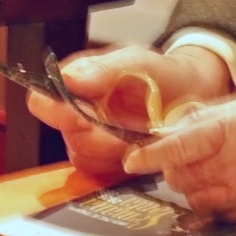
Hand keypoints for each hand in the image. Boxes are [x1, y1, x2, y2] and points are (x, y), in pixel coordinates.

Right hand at [29, 40, 235, 180]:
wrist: (193, 93)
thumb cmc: (161, 73)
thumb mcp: (136, 61)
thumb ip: (103, 69)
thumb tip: (68, 79)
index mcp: (75, 86)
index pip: (43, 103)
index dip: (59, 113)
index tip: (84, 116)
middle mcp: (77, 116)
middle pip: (67, 138)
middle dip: (98, 137)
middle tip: (125, 129)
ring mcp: (92, 142)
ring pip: (85, 159)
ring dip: (114, 152)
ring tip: (139, 136)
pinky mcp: (110, 163)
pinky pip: (104, 174)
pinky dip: (124, 164)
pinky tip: (142, 149)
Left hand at [123, 95, 235, 224]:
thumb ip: (204, 120)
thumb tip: (169, 132)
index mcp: (229, 130)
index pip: (177, 147)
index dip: (150, 156)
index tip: (132, 161)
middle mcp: (235, 162)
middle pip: (179, 179)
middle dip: (175, 171)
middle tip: (188, 161)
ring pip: (195, 200)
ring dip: (194, 189)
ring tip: (214, 173)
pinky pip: (219, 214)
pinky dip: (215, 205)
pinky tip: (229, 188)